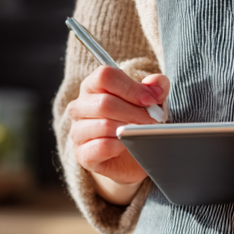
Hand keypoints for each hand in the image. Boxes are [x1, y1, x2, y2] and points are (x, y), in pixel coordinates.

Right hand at [67, 67, 169, 199]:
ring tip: (144, 132)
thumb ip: (156, 86)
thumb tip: (155, 86)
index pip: (105, 76)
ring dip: (130, 129)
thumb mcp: (152, 100)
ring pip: (104, 125)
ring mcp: (78, 131)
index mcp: (93, 86)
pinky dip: (120, 146)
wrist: (134, 156)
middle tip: (154, 121)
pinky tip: (129, 146)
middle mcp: (80, 107)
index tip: (151, 99)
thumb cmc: (138, 122)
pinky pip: (102, 147)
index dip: (131, 87)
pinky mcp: (82, 154)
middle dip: (135, 112)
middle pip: (105, 102)